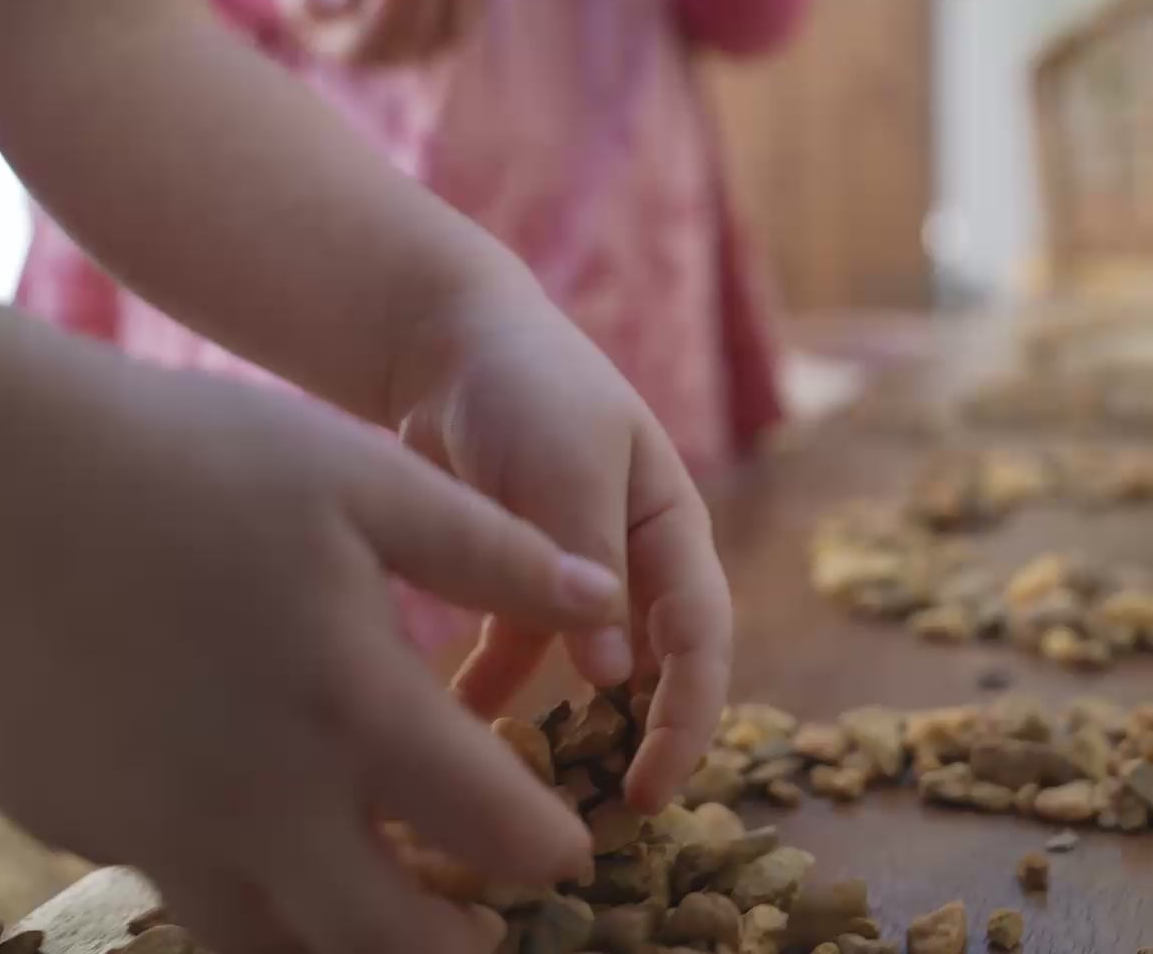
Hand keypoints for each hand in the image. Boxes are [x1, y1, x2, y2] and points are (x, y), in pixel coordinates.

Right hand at [0, 359, 618, 953]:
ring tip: (382, 904)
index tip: (571, 852)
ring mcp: (155, 824)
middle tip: (487, 930)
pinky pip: (179, 884)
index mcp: (352, 707)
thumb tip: (608, 601)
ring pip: (274, 939)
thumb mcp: (366, 480)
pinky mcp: (77, 822)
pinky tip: (255, 826)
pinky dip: (239, 880)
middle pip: (386, 934)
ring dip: (346, 936)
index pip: (492, 828)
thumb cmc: (198, 457)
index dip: (549, 850)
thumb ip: (498, 554)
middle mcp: (259, 795)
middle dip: (454, 943)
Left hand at [394, 295, 732, 813]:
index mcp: (673, 527)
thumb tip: (615, 677)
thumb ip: (588, 565)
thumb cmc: (529, 386)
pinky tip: (458, 721)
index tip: (655, 783)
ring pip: (588, 671)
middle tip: (613, 813)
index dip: (688, 715)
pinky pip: (516, 651)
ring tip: (534, 789)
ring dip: (571, 726)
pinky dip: (495, 688)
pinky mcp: (515, 578)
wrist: (449, 340)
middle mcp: (636, 558)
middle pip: (658, 666)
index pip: (702, 636)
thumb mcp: (567, 465)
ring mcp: (577, 572)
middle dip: (643, 739)